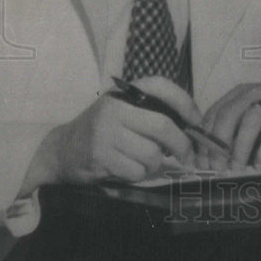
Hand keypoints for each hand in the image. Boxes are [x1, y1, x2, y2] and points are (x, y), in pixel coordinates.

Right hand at [21, 77, 200, 192]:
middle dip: (181, 144)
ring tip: (143, 160)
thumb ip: (154, 113)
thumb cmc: (106, 129)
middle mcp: (115, 108)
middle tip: (187, 156)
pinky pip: (137, 171)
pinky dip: (139, 174)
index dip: (185, 104)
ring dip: (155, 163)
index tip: (197, 122)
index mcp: (125, 92)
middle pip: (163, 126)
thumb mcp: (126, 111)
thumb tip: (193, 128)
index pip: (162, 86)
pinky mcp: (100, 157)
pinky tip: (127, 168)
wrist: (63, 149)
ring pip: (152, 154)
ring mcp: (106, 132)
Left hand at [198, 81, 260, 171]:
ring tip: (236, 170)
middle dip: (218, 146)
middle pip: (226, 116)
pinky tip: (260, 166)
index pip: (213, 114)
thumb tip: (212, 159)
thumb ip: (234, 130)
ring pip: (248, 123)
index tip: (201, 164)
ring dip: (239, 150)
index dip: (204, 140)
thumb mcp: (252, 115)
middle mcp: (251, 93)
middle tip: (217, 169)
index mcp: (237, 94)